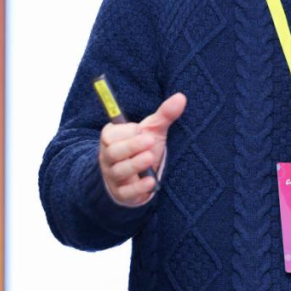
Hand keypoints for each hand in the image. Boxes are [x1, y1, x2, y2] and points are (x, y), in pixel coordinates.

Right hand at [98, 92, 185, 206]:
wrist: (138, 176)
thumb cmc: (142, 148)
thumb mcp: (152, 130)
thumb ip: (164, 115)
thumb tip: (181, 97)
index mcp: (111, 139)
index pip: (110, 135)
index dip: (125, 132)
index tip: (140, 129)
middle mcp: (109, 158)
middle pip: (113, 152)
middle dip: (131, 146)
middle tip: (150, 140)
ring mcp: (114, 176)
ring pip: (119, 171)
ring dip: (134, 165)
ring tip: (150, 158)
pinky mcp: (122, 193)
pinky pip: (126, 192)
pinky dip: (138, 188)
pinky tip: (151, 183)